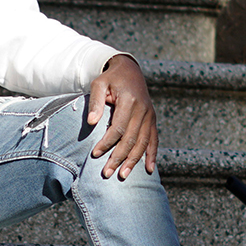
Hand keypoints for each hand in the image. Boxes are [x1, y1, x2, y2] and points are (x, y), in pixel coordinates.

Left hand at [85, 54, 156, 179]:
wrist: (130, 69)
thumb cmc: (110, 78)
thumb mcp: (99, 84)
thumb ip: (95, 102)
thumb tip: (91, 123)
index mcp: (129, 100)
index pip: (118, 127)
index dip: (107, 142)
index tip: (95, 153)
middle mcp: (143, 109)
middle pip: (131, 139)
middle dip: (118, 157)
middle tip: (106, 173)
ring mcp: (150, 115)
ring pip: (143, 142)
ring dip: (133, 161)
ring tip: (123, 175)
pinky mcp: (152, 119)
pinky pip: (154, 139)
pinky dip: (152, 155)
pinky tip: (148, 169)